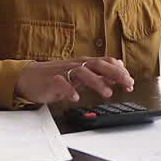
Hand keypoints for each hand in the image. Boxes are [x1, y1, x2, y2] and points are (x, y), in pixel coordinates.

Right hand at [15, 57, 134, 103]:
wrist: (29, 77)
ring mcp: (64, 72)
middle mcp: (77, 65)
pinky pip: (62, 84)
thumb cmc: (56, 77)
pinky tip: (76, 98)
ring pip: (83, 72)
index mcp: (84, 64)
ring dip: (97, 82)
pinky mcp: (52, 81)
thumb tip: (118, 75)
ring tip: (107, 93)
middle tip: (126, 84)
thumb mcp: (80, 76)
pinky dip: (70, 91)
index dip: (120, 71)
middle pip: (99, 65)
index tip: (130, 82)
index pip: (106, 62)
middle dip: (115, 74)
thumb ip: (98, 75)